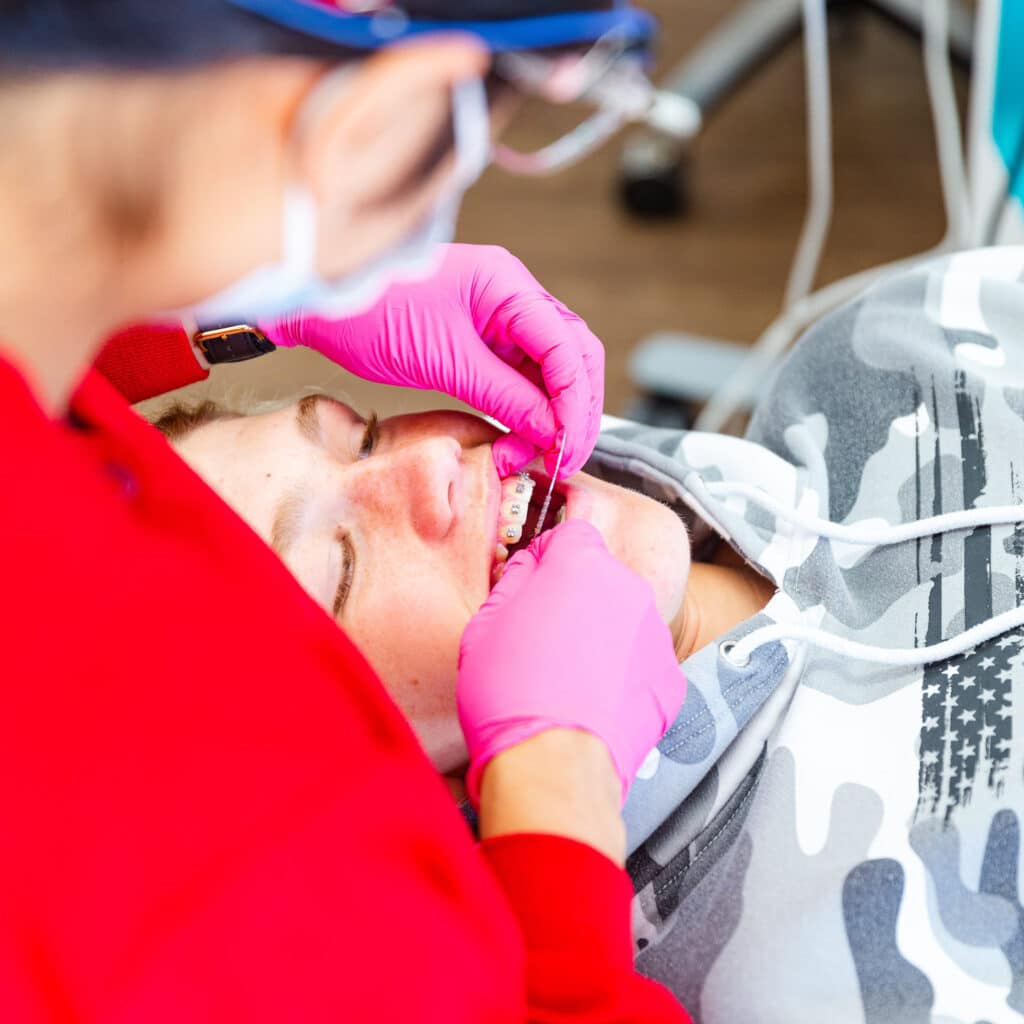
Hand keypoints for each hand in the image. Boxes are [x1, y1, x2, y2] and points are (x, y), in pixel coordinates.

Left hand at [260, 243, 603, 476]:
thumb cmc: (372, 314)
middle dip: (573, 414)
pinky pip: (520, 381)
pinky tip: (517, 442)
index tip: (566, 447)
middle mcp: (514, 298)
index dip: (574, 402)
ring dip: (549, 419)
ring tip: (530, 459)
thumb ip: (504, 396)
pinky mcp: (484, 343)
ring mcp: (500, 320)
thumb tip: (550, 432)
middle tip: (561, 461)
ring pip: (551, 375)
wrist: (321, 306)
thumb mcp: (444, 361)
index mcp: (509, 286)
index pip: (568, 346)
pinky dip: (525, 414)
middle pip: (572, 359)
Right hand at [457, 520, 684, 805]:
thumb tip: (530, 568)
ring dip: (599, 637)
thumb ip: (515, 580)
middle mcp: (628, 590)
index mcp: (581, 563)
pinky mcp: (668, 681)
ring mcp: (653, 636)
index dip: (548, 556)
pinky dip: (620, 677)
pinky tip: (590, 701)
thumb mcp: (485, 622)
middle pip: (600, 578)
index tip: (534, 579)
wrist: (552, 765)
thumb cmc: (510, 694)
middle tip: (542, 637)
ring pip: (622, 621)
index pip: (571, 534)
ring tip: (564, 678)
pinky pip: (640, 665)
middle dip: (574, 598)